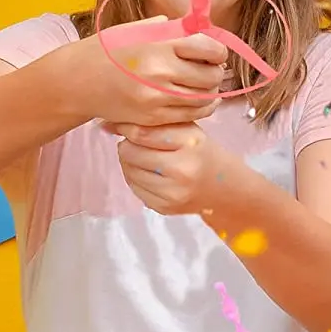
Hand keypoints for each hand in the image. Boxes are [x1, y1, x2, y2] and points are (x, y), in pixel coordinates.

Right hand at [82, 21, 226, 125]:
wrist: (79, 80)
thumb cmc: (109, 49)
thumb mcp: (137, 29)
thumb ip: (170, 29)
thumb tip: (202, 30)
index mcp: (159, 42)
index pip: (208, 47)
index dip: (219, 51)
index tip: (216, 53)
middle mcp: (160, 70)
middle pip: (210, 75)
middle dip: (216, 72)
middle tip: (212, 69)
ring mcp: (156, 97)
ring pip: (204, 98)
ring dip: (211, 92)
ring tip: (208, 86)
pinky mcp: (152, 117)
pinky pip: (190, 115)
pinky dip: (202, 108)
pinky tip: (200, 101)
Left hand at [108, 121, 236, 216]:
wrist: (224, 187)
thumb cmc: (200, 151)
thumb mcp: (186, 129)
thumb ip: (152, 123)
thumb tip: (106, 123)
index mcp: (190, 143)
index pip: (142, 133)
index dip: (126, 127)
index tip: (121, 124)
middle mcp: (182, 170)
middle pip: (130, 153)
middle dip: (128, 146)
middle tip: (136, 143)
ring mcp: (173, 193)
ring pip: (129, 172)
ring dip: (129, 162)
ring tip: (143, 158)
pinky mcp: (165, 208)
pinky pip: (134, 188)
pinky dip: (135, 178)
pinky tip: (148, 173)